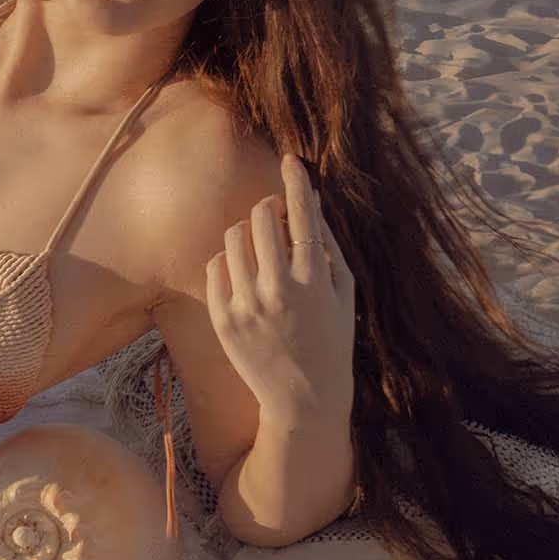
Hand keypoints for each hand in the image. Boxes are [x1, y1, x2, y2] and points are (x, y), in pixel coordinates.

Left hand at [206, 153, 356, 410]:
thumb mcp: (343, 291)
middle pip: (261, 218)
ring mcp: (246, 305)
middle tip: (277, 216)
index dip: (296, 182)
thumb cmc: (331, 340)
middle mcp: (277, 289)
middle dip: (269, 208)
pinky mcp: (223, 319)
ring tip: (261, 250)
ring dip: (248, 232)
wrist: (304, 398)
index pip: (303, 215)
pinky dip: (229, 260)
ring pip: (234, 237)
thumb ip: (327, 246)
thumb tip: (310, 201)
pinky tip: (244, 273)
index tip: (290, 161)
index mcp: (314, 280)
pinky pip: (215, 266)